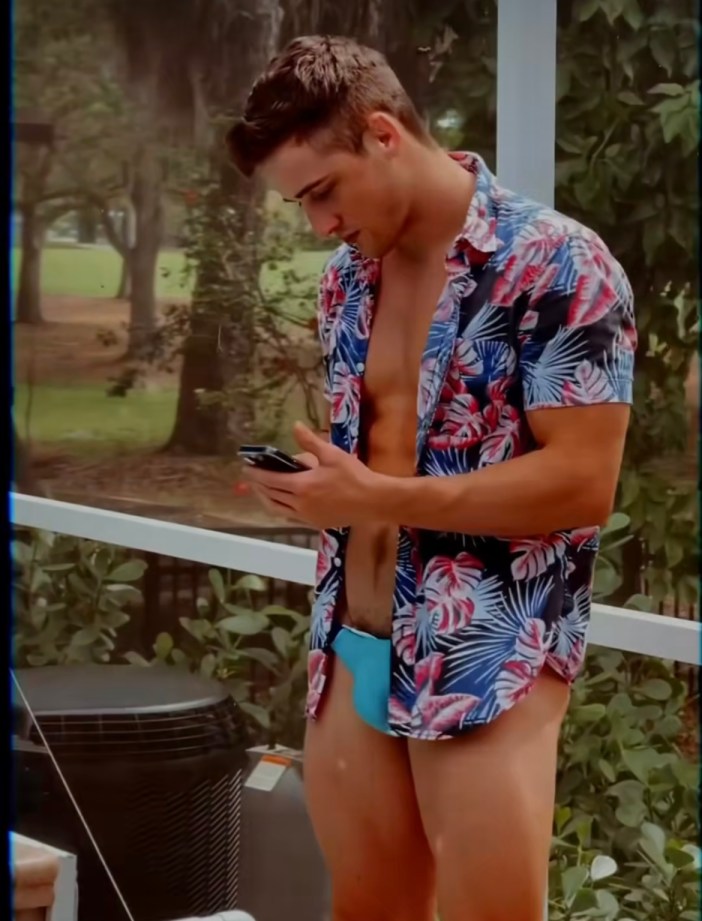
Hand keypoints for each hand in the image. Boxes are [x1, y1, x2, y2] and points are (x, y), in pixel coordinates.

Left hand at [243, 422, 381, 528]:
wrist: (373, 501)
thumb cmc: (354, 476)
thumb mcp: (332, 454)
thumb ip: (310, 442)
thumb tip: (295, 425)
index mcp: (302, 486)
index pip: (271, 480)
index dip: (257, 474)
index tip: (247, 468)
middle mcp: (299, 504)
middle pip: (271, 495)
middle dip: (258, 486)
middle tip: (251, 478)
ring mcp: (306, 516)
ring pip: (278, 509)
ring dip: (266, 499)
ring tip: (261, 491)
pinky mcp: (315, 523)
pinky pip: (290, 517)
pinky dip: (280, 508)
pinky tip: (282, 502)